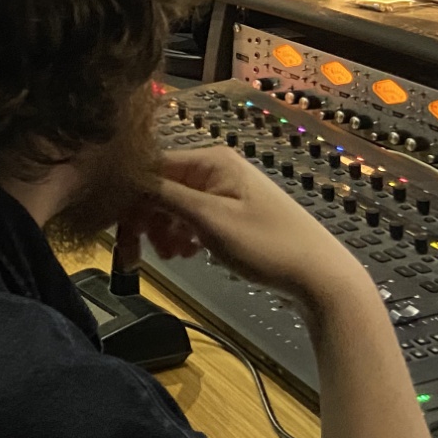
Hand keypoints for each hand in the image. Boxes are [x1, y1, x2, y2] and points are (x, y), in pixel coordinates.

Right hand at [116, 147, 373, 317]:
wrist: (320, 277)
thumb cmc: (267, 245)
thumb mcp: (208, 219)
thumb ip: (163, 196)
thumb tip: (126, 180)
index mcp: (212, 161)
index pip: (151, 168)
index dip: (130, 198)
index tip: (116, 230)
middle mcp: (218, 169)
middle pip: (161, 187)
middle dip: (146, 218)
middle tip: (137, 253)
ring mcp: (227, 191)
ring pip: (176, 205)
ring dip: (164, 230)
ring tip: (170, 257)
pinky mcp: (234, 214)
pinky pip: (194, 217)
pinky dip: (184, 235)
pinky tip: (187, 253)